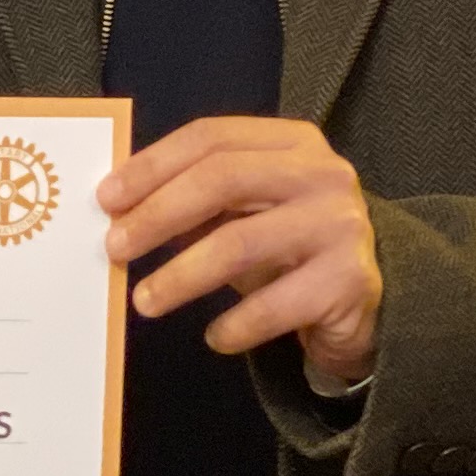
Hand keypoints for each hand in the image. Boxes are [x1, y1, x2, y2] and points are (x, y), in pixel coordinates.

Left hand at [100, 114, 380, 382]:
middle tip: (114, 248)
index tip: (107, 199)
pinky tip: (214, 337)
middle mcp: (323, 174)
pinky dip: (233, 326)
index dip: (153, 165)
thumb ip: (195, 201)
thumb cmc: (289, 249)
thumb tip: (119, 208)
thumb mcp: (246, 213)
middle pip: (222, 180)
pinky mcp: (349, 282)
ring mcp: (341, 226)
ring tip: (145, 301)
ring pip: (239, 243)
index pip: (211, 138)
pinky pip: (271, 306)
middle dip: (157, 215)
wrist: (368, 301)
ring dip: (180, 276)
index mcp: (293, 142)